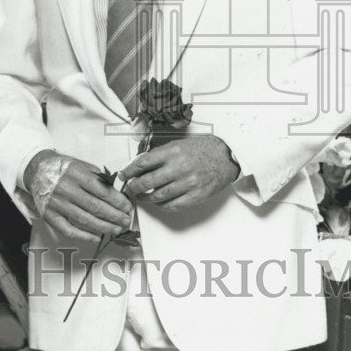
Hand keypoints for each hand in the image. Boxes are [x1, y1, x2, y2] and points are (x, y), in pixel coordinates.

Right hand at [24, 150, 133, 243]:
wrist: (37, 170)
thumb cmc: (62, 168)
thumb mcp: (81, 165)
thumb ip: (97, 177)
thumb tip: (116, 193)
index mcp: (76, 174)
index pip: (102, 191)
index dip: (117, 201)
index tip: (127, 207)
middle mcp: (66, 189)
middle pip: (95, 207)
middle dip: (114, 216)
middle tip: (125, 220)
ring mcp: (57, 204)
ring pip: (85, 220)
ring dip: (104, 227)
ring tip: (116, 229)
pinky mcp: (49, 215)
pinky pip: (68, 230)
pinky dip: (84, 236)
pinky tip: (96, 237)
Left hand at [120, 135, 239, 211]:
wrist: (226, 156)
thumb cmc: (202, 148)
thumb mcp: (179, 144)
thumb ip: (160, 154)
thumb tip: (140, 165)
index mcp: (173, 152)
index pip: (143, 162)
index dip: (129, 170)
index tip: (123, 175)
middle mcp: (179, 167)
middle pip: (148, 182)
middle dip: (135, 187)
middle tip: (130, 188)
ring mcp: (188, 183)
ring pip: (159, 196)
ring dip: (147, 198)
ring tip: (143, 196)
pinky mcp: (196, 195)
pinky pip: (173, 205)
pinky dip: (162, 206)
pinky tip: (159, 202)